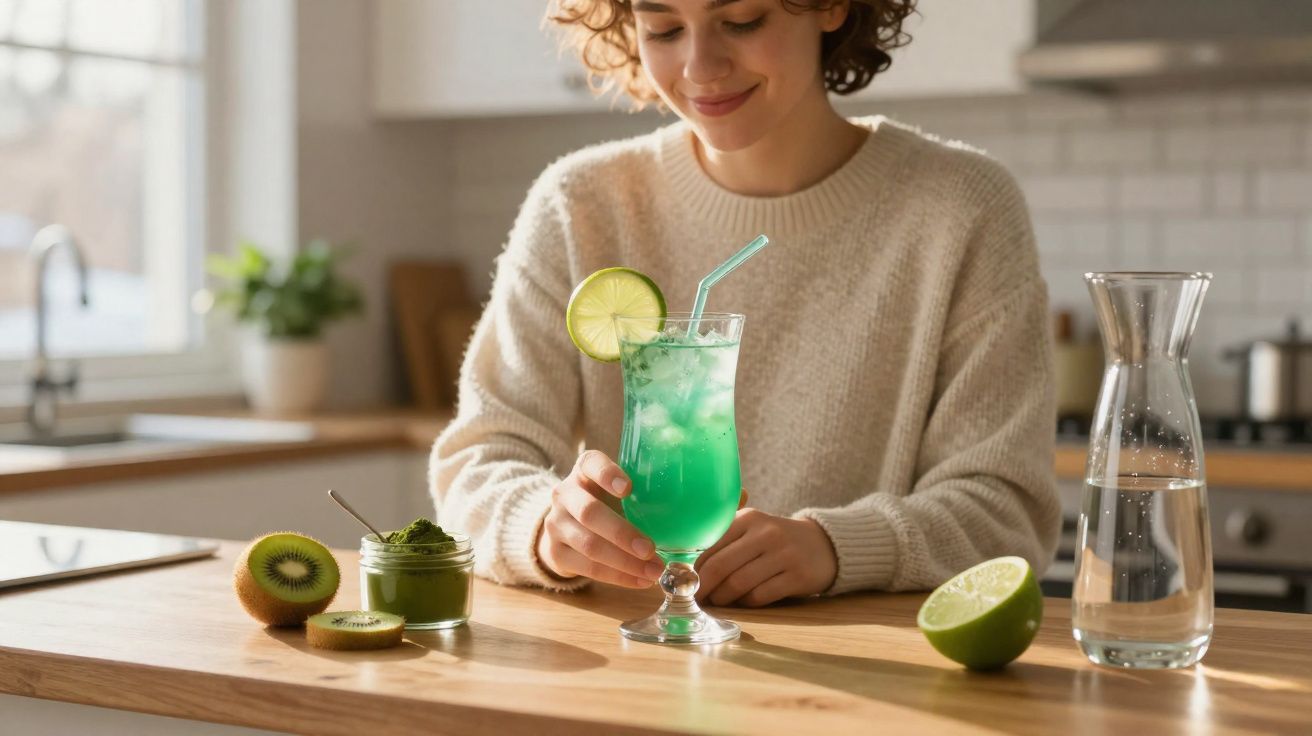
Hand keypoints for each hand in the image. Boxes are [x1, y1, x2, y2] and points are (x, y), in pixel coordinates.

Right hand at [535, 450, 664, 587]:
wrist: (564, 527)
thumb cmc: (604, 503)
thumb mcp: (614, 488)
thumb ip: (642, 491)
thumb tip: (691, 505)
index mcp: (583, 471)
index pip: (590, 463)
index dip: (608, 474)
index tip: (629, 487)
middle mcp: (564, 494)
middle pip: (589, 513)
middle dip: (622, 533)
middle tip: (651, 549)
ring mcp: (556, 524)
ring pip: (589, 545)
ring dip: (625, 562)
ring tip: (653, 571)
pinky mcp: (556, 553)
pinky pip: (588, 568)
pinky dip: (618, 577)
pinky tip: (640, 581)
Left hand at [694, 509, 837, 606]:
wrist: (822, 545)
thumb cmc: (775, 541)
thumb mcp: (753, 528)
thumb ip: (724, 539)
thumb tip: (685, 565)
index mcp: (748, 519)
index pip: (710, 544)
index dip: (692, 566)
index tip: (682, 580)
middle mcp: (765, 533)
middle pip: (721, 566)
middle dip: (702, 586)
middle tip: (694, 597)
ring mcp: (784, 554)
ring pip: (738, 584)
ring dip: (722, 598)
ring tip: (716, 601)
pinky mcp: (797, 576)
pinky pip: (760, 596)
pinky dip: (746, 603)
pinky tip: (742, 602)